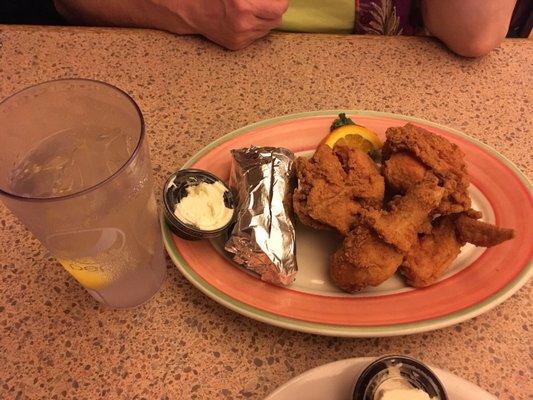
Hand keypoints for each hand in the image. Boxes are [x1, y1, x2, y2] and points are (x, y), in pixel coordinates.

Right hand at [159, 0, 288, 49]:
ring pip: (267, 29)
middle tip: (264, 3)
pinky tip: (242, 20)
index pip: (279, 8)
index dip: (280, 1)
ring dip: (264, 19)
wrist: (191, 10)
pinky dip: (254, 28)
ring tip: (250, 11)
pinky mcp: (237, 45)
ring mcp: (240, 37)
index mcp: (242, 6)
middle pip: (276, 20)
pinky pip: (256, 37)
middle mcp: (242, 24)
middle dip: (274, 10)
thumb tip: (273, 0)